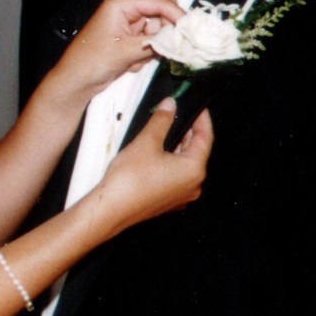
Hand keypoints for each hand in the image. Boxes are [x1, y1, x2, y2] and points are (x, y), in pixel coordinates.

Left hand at [47, 0, 184, 106]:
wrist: (76, 81)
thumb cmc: (92, 61)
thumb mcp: (126, 51)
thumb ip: (155, 42)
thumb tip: (179, 38)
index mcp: (122, 2)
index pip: (160, 1)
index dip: (177, 15)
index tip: (190, 32)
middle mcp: (127, 6)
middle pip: (162, 7)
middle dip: (168, 27)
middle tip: (172, 45)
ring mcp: (130, 21)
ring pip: (160, 25)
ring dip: (155, 43)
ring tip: (138, 59)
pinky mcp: (132, 35)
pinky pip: (152, 39)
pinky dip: (148, 52)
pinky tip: (132, 63)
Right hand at [92, 99, 212, 233]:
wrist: (110, 210)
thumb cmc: (130, 179)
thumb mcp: (147, 141)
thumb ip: (162, 120)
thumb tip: (170, 105)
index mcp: (194, 170)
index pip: (205, 137)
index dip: (201, 118)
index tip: (196, 105)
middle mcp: (193, 185)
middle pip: (196, 151)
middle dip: (187, 130)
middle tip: (177, 112)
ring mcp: (180, 195)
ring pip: (185, 163)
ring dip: (177, 145)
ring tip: (164, 128)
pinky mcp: (167, 201)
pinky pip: (175, 176)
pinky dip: (170, 161)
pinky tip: (156, 150)